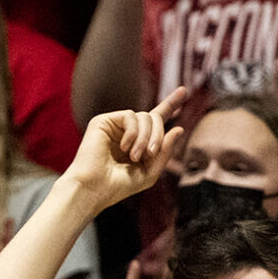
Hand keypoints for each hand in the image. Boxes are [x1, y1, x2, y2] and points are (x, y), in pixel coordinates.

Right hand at [63, 90, 187, 207]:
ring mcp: (114, 125)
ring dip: (146, 138)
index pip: (156, 119)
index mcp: (137, 142)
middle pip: (154, 118)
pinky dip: (133, 133)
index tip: (183, 90)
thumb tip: (179, 128)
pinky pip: (130, 116)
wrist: (94, 189)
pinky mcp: (103, 121)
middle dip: (158, 135)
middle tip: (151, 154)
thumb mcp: (149, 172)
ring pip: (144, 116)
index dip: (170, 105)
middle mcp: (126, 131)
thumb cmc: (118, 185)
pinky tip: (124, 148)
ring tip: (135, 156)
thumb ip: (165, 152)